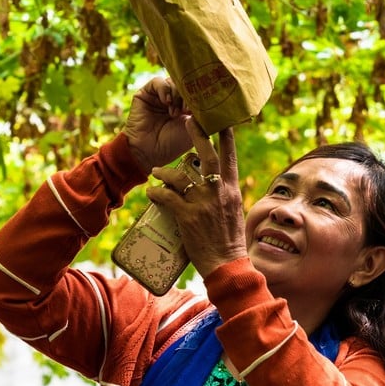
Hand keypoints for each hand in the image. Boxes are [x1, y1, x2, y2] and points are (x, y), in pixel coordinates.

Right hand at [121, 77, 192, 174]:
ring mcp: (159, 96)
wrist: (149, 152)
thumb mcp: (194, 129)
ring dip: (176, 95)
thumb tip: (210, 99)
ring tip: (174, 112)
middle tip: (187, 110)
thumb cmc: (172, 144)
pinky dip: (164, 89)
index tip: (201, 106)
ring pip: (173, 81)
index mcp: (185, 106)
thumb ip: (201, 114)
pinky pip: (157, 81)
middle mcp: (173, 99)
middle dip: (188, 95)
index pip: (195, 91)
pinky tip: (167, 102)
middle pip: (184, 84)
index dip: (199, 95)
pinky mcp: (145, 94)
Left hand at [146, 120, 248, 276]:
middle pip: (208, 156)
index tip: (222, 120)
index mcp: (232, 190)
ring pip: (179, 177)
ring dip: (164, 172)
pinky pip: (167, 198)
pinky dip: (156, 193)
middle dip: (198, 136)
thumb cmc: (229, 241)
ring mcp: (203, 203)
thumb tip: (216, 185)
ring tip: (155, 172)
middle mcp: (219, 192)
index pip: (230, 158)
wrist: (226, 264)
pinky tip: (151, 193)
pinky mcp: (188, 216)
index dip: (226, 137)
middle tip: (189, 121)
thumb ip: (225, 196)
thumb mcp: (233, 212)